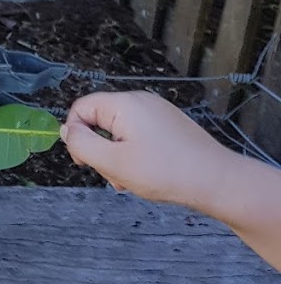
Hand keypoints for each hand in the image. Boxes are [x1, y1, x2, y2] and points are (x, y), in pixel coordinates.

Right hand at [60, 90, 234, 214]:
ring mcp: (158, 112)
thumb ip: (82, 144)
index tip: (85, 163)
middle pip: (101, 120)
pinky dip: (136, 154)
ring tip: (133, 180)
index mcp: (125, 104)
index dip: (75, 135)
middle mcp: (141, 101)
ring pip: (120, 131)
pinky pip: (140, 135)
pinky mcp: (170, 125)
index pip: (82, 108)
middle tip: (115, 177)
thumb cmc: (166, 172)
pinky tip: (149, 175)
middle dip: (101, 150)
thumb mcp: (114, 162)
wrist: (218, 182)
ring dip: (118, 156)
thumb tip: (65, 130)